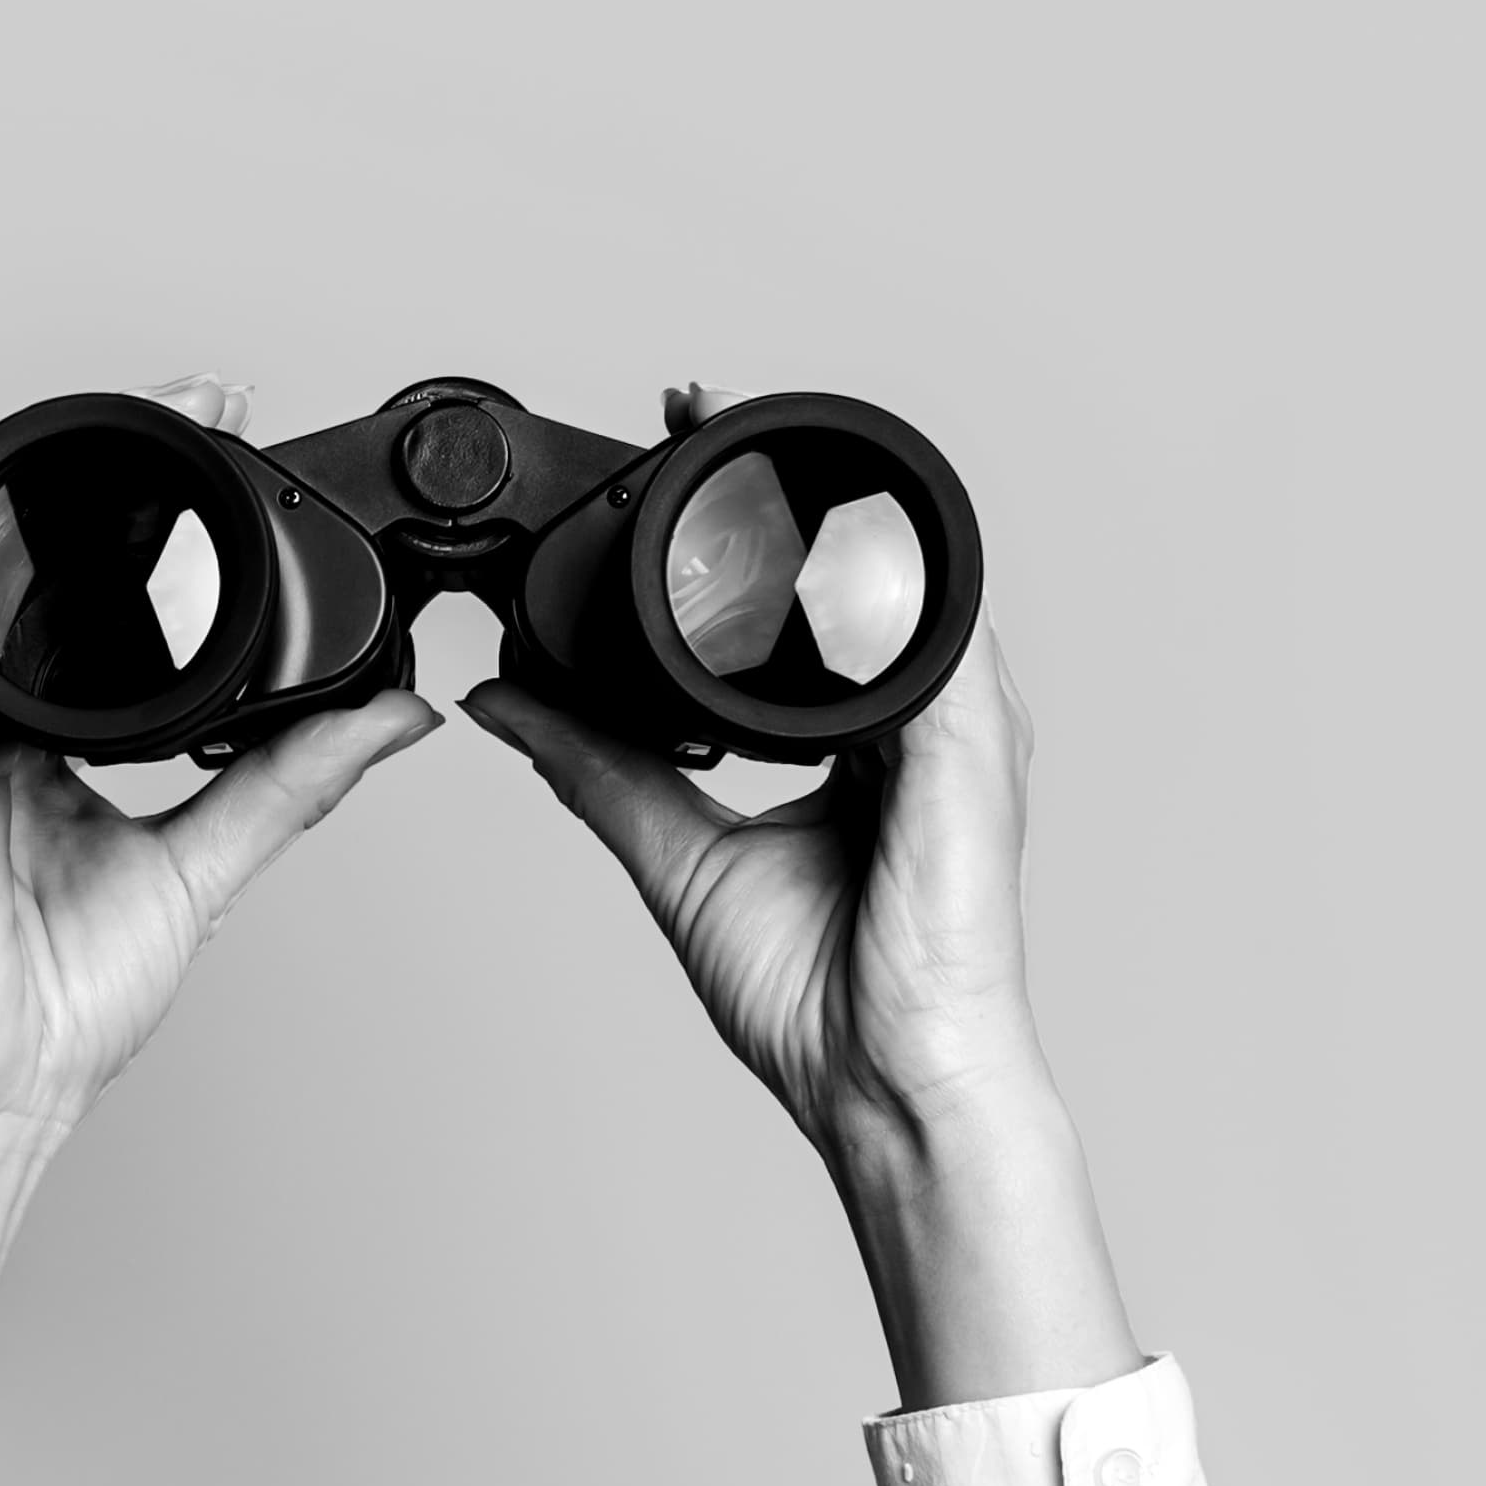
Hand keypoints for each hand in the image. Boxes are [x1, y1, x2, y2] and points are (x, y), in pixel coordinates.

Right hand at [0, 374, 440, 1392]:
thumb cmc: (56, 1003)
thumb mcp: (208, 865)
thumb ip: (294, 781)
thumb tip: (397, 714)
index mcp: (54, 736)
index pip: (112, 607)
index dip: (173, 533)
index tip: (244, 460)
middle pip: (55, 569)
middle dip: (127, 480)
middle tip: (211, 405)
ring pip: (2, 573)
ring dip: (73, 492)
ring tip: (156, 422)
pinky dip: (1, 570)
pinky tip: (51, 518)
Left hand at [460, 445, 1146, 1404]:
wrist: (884, 1081)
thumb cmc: (819, 997)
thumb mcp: (678, 855)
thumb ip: (602, 767)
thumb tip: (510, 698)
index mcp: (862, 740)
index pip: (804, 602)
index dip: (743, 528)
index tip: (668, 452)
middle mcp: (917, 719)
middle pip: (849, 567)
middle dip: (776, 477)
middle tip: (687, 404)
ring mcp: (958, 725)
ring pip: (890, 572)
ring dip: (816, 491)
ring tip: (731, 427)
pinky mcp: (974, 745)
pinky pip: (931, 629)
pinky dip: (869, 568)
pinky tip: (812, 517)